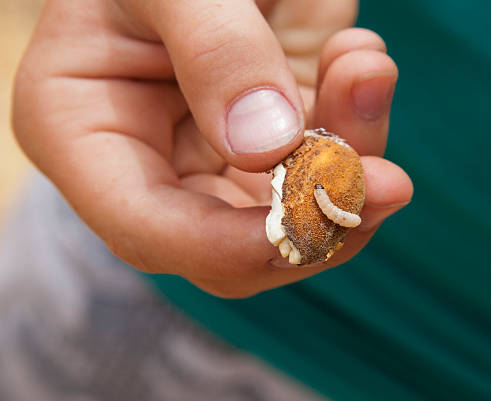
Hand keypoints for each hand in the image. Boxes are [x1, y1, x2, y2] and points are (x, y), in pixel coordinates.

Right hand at [13, 0, 412, 297]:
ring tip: (365, 67)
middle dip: (317, 220)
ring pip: (299, 207)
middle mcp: (158, 162)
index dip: (229, 247)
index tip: (310, 223)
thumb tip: (269, 145)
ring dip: (354, 156)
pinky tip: (357, 53)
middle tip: (388, 184)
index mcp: (90, 138)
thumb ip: (214, 53)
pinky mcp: (282, 129)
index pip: (150, 230)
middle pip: (237, 243)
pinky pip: (332, 155)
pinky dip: (362, 117)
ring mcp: (224, 151)